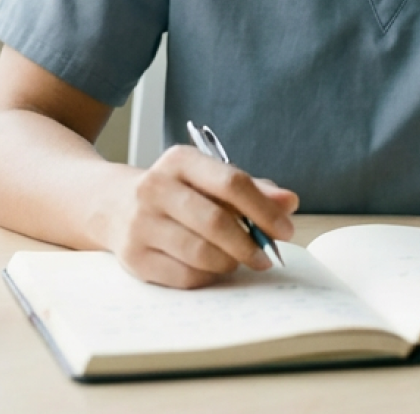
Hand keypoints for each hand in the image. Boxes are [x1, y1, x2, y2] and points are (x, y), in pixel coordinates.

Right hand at [103, 146, 297, 287]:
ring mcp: (141, 224)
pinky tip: (215, 269)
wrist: (111, 204)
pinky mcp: (134, 258)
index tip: (286, 229)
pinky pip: (184, 276)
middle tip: (267, 256)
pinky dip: (209, 277)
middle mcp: (156, 187)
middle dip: (249, 243)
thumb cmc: (176, 191)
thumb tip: (289, 202)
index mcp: (180, 160)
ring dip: (230, 262)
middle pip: (216, 221)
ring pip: (200, 253)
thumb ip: (251, 188)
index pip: (232, 183)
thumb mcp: (207, 178)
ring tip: (240, 260)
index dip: (264, 209)